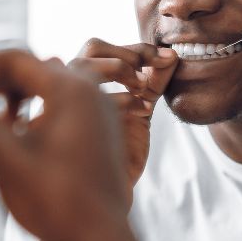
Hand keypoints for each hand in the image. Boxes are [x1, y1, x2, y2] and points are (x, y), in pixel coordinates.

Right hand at [0, 50, 134, 240]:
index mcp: (71, 89)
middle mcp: (91, 90)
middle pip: (31, 69)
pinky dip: (33, 109)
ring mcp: (100, 109)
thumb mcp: (3, 155)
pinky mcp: (101, 128)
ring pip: (46, 86)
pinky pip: (62, 104)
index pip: (14, 59)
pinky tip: (11, 132)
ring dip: (11, 96)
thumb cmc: (53, 203)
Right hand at [69, 39, 177, 191]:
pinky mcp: (71, 122)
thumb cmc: (121, 152)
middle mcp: (71, 88)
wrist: (110, 193)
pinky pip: (90, 98)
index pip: (103, 48)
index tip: (165, 57)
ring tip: (142, 87)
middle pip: (92, 47)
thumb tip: (172, 55)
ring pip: (82, 64)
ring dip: (118, 68)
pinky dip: (121, 98)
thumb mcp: (142, 109)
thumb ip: (154, 82)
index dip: (135, 48)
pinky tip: (141, 111)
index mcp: (85, 81)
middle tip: (150, 71)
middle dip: (126, 53)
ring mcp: (68, 103)